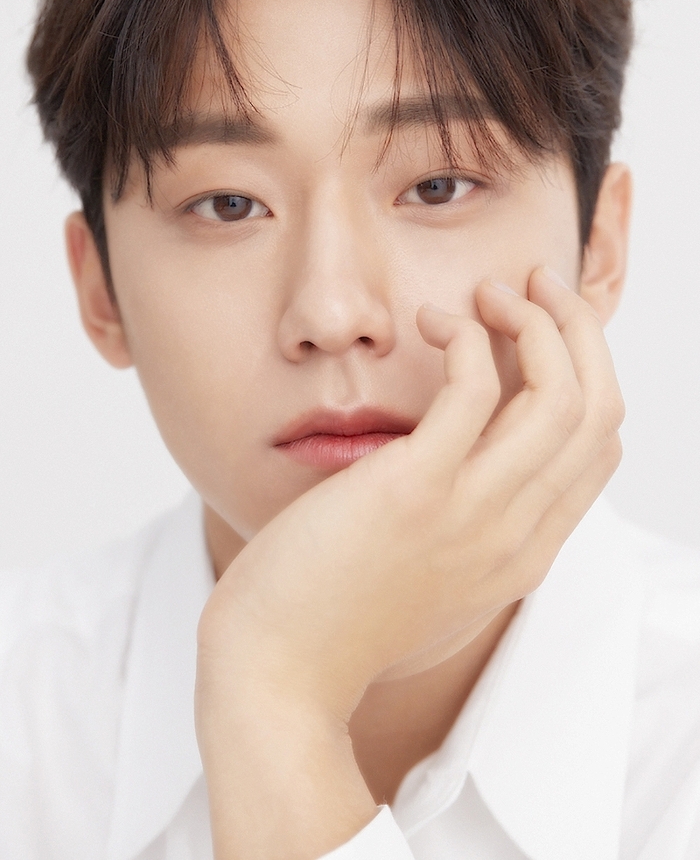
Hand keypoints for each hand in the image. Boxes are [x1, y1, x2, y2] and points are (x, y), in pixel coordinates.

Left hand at [195, 267, 622, 857]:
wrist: (277, 675)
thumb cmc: (338, 619)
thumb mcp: (430, 580)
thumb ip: (465, 530)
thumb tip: (460, 464)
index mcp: (523, 554)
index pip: (598, 450)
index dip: (585, 375)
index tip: (544, 333)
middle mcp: (515, 534)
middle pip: (597, 410)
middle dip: (578, 331)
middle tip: (534, 286)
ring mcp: (472, 514)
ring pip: (558, 394)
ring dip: (534, 321)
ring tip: (489, 293)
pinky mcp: (414, 490)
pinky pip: (474, 387)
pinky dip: (467, 336)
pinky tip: (433, 321)